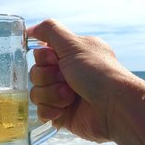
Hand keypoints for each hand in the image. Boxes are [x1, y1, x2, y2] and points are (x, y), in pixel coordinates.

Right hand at [28, 19, 132, 141]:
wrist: (114, 107)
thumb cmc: (98, 73)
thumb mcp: (74, 44)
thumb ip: (50, 30)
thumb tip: (30, 29)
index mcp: (70, 56)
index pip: (40, 54)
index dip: (44, 58)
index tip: (57, 60)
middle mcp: (66, 74)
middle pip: (35, 73)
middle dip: (48, 77)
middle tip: (66, 80)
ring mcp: (62, 95)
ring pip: (36, 93)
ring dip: (52, 94)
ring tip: (70, 97)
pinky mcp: (62, 115)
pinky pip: (41, 111)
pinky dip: (50, 110)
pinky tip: (63, 110)